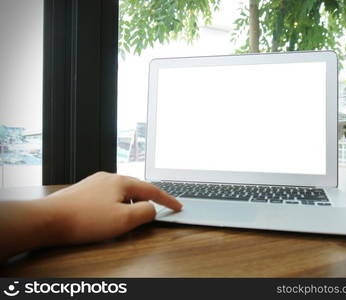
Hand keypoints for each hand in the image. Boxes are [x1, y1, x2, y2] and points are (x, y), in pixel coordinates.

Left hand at [42, 172, 181, 244]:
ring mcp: (95, 183)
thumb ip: (145, 212)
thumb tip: (152, 209)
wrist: (49, 220)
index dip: (167, 199)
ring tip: (132, 218)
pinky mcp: (84, 192)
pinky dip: (117, 205)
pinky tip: (111, 216)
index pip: (152, 189)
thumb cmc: (85, 219)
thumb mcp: (124, 219)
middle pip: (137, 188)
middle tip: (158, 211)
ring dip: (131, 204)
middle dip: (148, 200)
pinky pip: (109, 196)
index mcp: (121, 181)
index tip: (178, 206)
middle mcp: (108, 178)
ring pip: (122, 192)